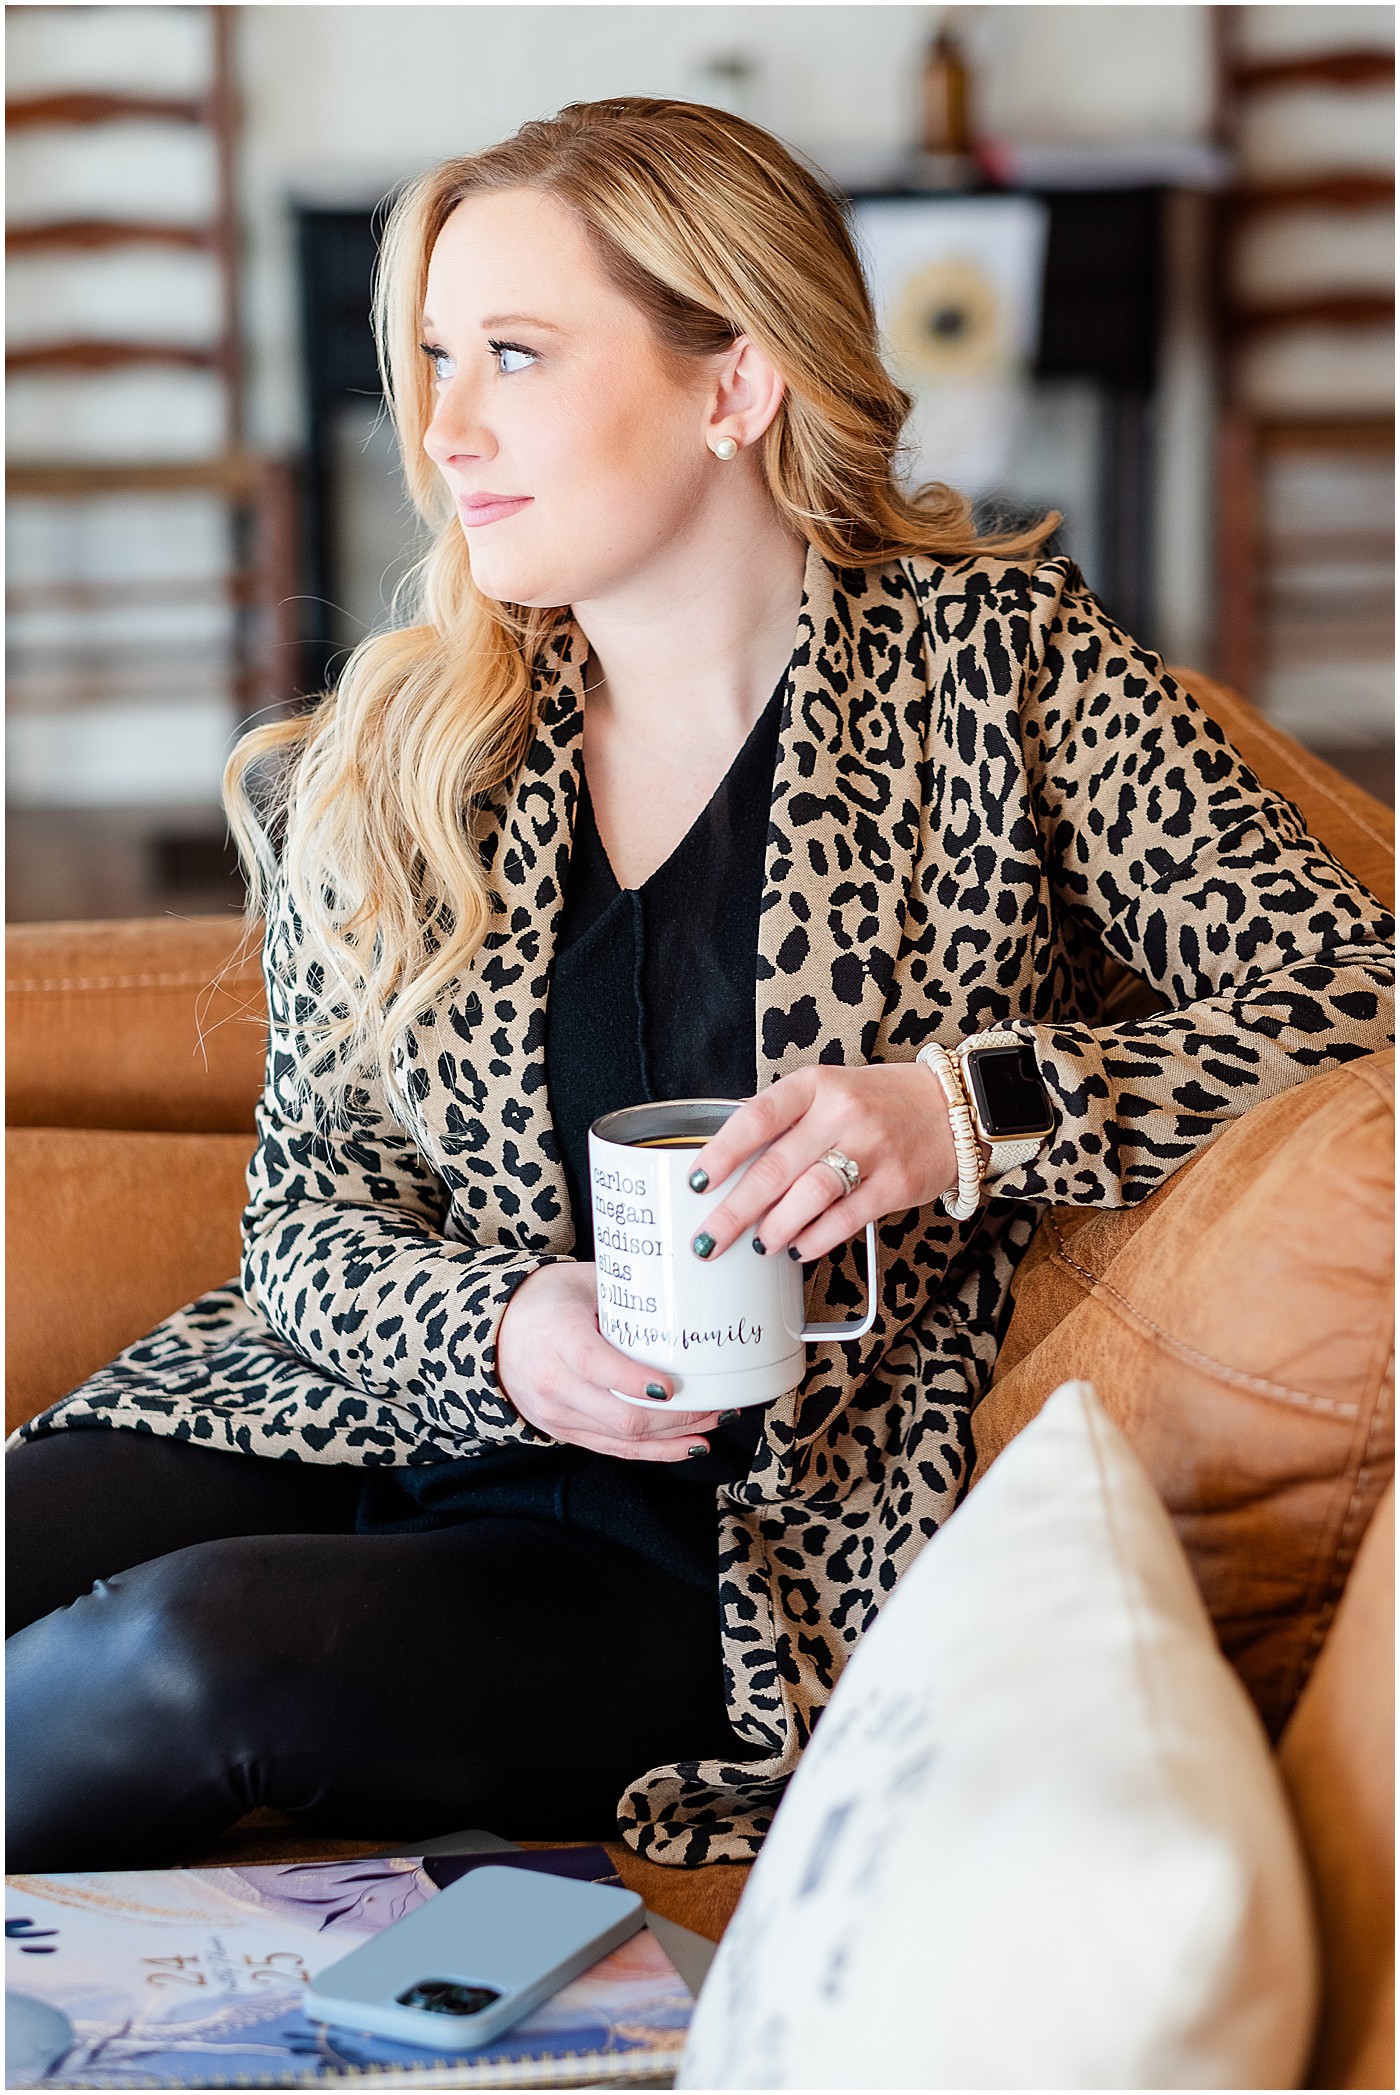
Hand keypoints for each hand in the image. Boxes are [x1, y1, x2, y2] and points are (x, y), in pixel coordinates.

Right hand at [495, 1263, 720, 1460]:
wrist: (497, 1331)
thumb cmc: (547, 1300)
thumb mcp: (584, 1282)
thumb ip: (628, 1291)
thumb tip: (687, 1289)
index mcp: (557, 1337)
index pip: (596, 1366)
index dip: (635, 1381)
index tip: (672, 1386)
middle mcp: (554, 1383)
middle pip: (619, 1414)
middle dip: (677, 1416)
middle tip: (717, 1401)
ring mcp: (558, 1415)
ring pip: (624, 1439)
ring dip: (675, 1435)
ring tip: (715, 1420)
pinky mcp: (566, 1433)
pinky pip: (616, 1450)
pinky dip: (656, 1451)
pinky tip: (690, 1444)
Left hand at [688, 1061, 966, 1263]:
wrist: (955, 1106)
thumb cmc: (881, 1102)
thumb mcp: (830, 1089)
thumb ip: (787, 1120)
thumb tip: (732, 1162)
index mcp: (816, 1084)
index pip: (757, 1117)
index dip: (721, 1153)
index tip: (697, 1182)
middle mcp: (842, 1112)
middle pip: (775, 1168)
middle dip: (734, 1210)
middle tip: (709, 1240)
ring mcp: (872, 1147)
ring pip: (809, 1196)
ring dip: (775, 1227)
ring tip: (760, 1243)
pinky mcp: (896, 1182)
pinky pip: (846, 1218)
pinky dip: (816, 1239)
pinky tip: (799, 1248)